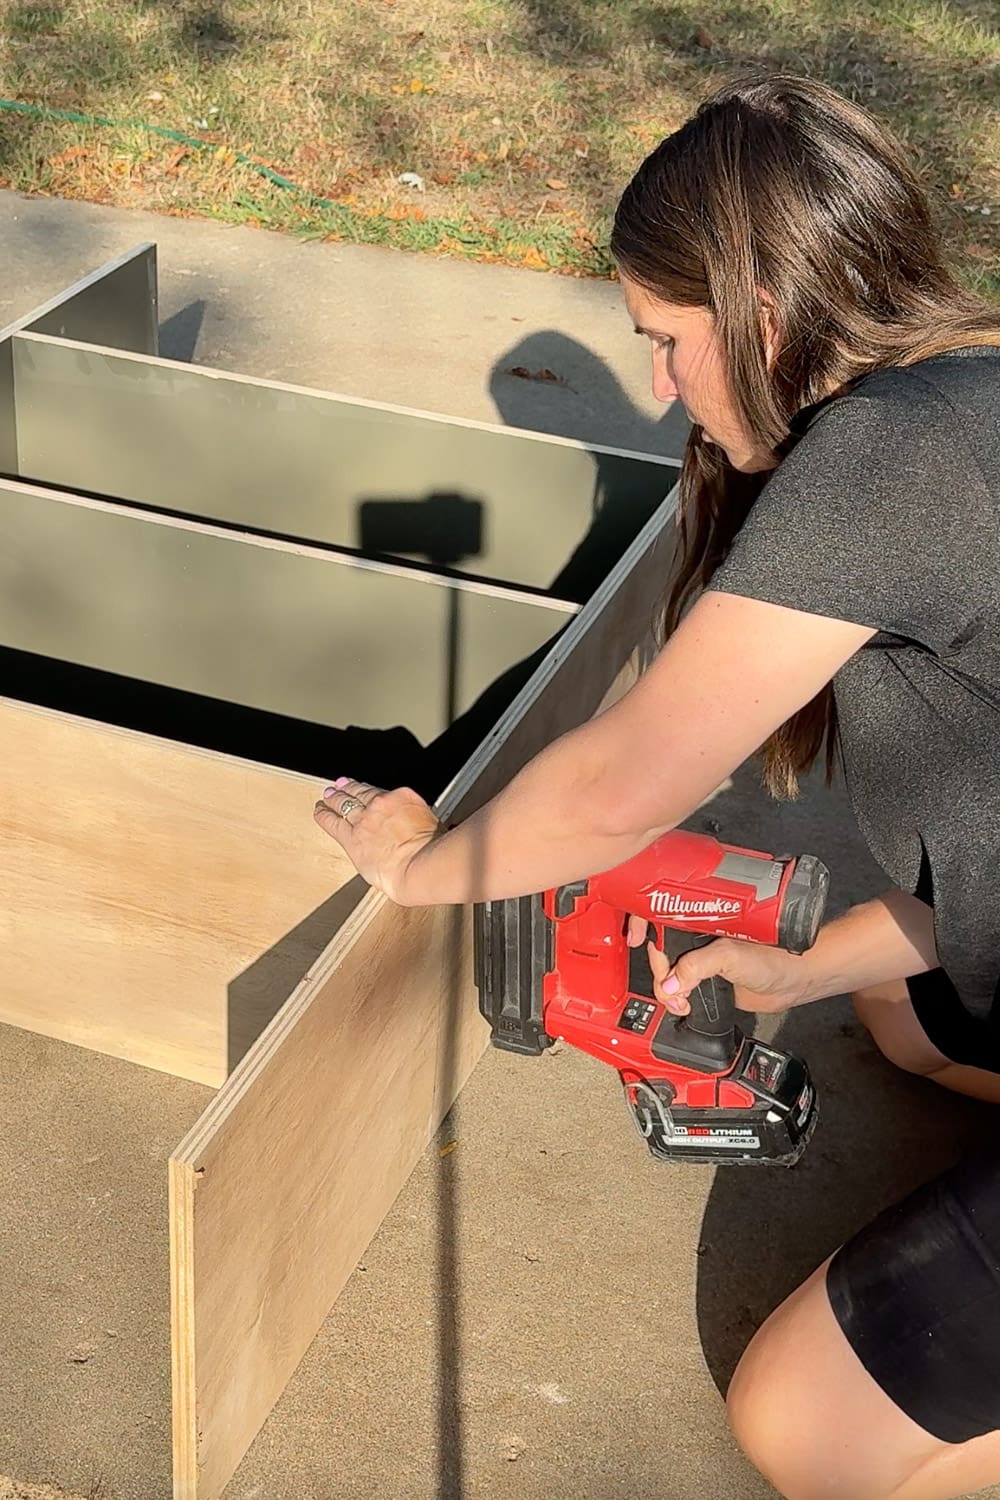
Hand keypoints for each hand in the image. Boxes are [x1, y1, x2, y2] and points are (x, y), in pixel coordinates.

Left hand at [314, 777, 441, 904]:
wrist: (419, 865)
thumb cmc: (432, 852)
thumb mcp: (434, 826)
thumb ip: (419, 821)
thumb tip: (417, 826)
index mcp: (403, 798)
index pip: (384, 792)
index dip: (373, 792)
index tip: (370, 792)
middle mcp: (381, 805)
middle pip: (361, 792)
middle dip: (350, 788)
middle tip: (341, 784)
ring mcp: (364, 820)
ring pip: (344, 803)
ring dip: (334, 798)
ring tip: (328, 795)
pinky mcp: (351, 837)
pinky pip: (332, 822)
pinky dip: (324, 815)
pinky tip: (319, 810)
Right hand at [626, 917, 808, 1015]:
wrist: (795, 980)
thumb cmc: (774, 956)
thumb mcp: (730, 956)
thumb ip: (697, 967)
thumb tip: (671, 984)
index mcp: (699, 922)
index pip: (659, 917)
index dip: (641, 924)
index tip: (634, 939)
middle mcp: (696, 937)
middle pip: (658, 952)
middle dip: (659, 974)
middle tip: (672, 989)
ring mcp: (701, 960)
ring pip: (667, 974)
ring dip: (667, 991)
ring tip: (682, 1002)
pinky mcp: (707, 980)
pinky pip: (680, 989)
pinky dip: (675, 999)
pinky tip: (683, 1005)